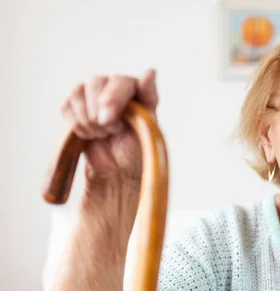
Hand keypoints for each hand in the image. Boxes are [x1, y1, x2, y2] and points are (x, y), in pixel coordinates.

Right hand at [60, 68, 158, 184]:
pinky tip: (90, 134)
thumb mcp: (150, 123)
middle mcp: (112, 85)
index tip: (111, 118)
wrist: (119, 167)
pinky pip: (66, 106)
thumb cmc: (137, 145)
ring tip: (103, 134)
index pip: (122, 80)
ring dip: (89, 120)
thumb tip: (151, 71)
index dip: (115, 97)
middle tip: (112, 131)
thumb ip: (149, 96)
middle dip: (100, 112)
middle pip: (96, 81)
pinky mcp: (74, 105)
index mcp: (135, 87)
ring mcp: (91, 93)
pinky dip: (77, 124)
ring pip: (78, 92)